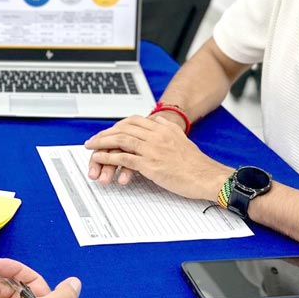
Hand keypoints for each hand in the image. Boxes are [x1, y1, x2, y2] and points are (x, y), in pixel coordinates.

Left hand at [84, 115, 230, 199]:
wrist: (208, 176)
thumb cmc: (196, 163)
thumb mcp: (181, 139)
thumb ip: (168, 129)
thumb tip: (156, 121)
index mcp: (164, 128)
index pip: (134, 120)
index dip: (117, 125)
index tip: (108, 131)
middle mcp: (157, 135)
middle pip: (123, 128)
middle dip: (105, 133)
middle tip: (94, 139)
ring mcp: (153, 149)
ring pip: (121, 140)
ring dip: (102, 143)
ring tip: (91, 147)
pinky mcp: (150, 164)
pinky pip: (124, 158)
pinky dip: (109, 157)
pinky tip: (100, 158)